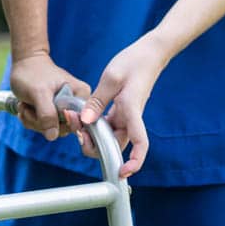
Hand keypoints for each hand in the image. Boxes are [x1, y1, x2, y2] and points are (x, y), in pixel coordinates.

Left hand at [10, 52, 90, 140]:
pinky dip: (30, 119)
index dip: (62, 123)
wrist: (24, 64)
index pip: (79, 122)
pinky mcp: (52, 113)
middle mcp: (75, 103)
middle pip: (63, 129)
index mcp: (81, 95)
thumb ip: (47, 113)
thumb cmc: (33, 73)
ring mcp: (64, 109)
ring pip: (51, 130)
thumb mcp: (39, 93)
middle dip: (41, 122)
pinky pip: (43, 127)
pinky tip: (26, 106)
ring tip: (26, 104)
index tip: (46, 111)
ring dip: (33, 120)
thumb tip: (53, 135)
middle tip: (31, 107)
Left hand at [68, 32, 168, 177]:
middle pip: (115, 145)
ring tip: (75, 120)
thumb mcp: (111, 77)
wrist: (149, 53)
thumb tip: (85, 122)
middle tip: (77, 132)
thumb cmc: (134, 62)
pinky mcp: (122, 111)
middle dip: (95, 146)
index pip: (140, 142)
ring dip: (91, 135)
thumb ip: (97, 100)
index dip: (134, 161)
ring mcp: (127, 115)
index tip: (123, 172)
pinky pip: (107, 126)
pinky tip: (82, 115)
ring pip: (109, 136)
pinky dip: (94, 124)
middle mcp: (131, 117)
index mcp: (132, 110)